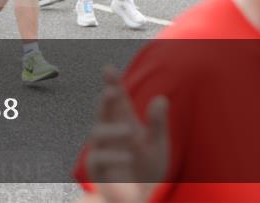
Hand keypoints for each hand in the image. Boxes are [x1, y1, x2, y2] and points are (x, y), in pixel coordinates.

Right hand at [86, 66, 168, 190]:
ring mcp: (102, 149)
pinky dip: (113, 156)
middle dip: (105, 100)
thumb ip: (158, 123)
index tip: (109, 69)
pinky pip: (99, 158)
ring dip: (112, 130)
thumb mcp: (158, 144)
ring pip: (97, 132)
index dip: (112, 83)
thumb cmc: (147, 168)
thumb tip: (162, 98)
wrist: (140, 196)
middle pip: (103, 110)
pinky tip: (128, 156)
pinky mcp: (97, 167)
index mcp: (124, 121)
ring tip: (129, 131)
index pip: (117, 99)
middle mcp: (110, 132)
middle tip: (111, 90)